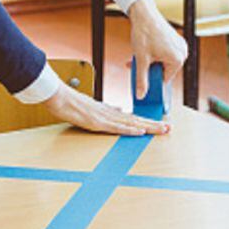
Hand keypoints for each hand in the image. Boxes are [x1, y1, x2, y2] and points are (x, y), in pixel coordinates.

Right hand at [42, 82, 168, 135]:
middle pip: (136, 120)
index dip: (147, 121)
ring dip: (147, 127)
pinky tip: (140, 131)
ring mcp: (104, 118)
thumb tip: (120, 109)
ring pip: (131, 123)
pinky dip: (129, 130)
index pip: (133, 117)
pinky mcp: (97, 122)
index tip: (160, 123)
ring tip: (161, 130)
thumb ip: (107, 109)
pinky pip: (116, 128)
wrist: (59, 97)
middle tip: (169, 128)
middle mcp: (110, 114)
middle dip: (153, 124)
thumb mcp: (93, 106)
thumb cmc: (73, 102)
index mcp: (110, 111)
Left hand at [128, 0, 187, 97]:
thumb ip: (141, 79)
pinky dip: (154, 54)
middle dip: (149, 69)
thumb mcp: (141, 60)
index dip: (152, 79)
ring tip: (139, 55)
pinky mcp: (175, 40)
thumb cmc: (144, 34)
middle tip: (137, 64)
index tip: (142, 76)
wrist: (143, 14)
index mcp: (177, 60)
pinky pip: (165, 53)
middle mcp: (182, 53)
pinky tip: (145, 50)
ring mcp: (180, 46)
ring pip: (163, 61)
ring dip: (150, 62)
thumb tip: (141, 96)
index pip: (165, 79)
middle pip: (164, 70)